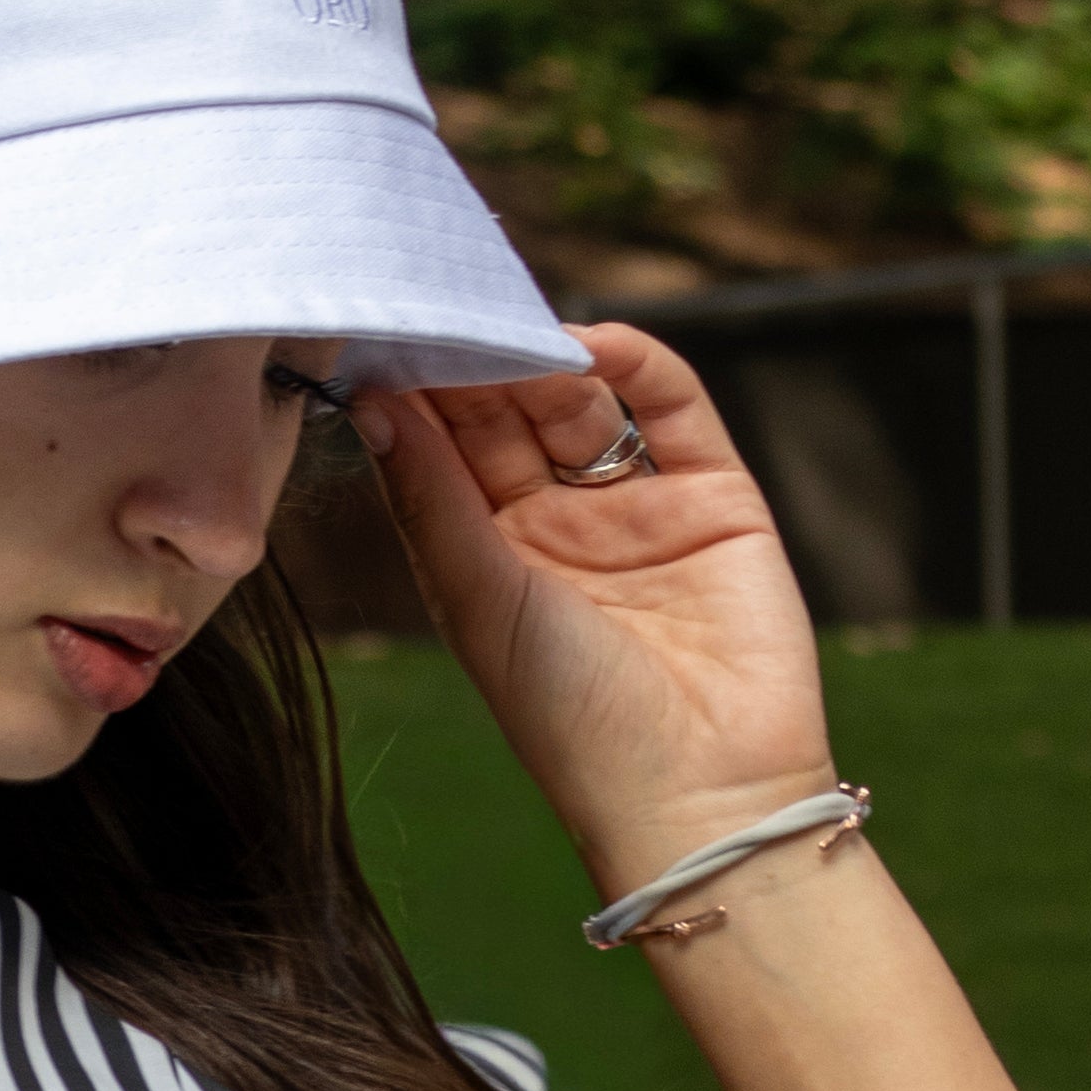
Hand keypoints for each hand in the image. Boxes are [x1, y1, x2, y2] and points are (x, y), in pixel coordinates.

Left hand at [352, 324, 835, 897]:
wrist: (702, 794)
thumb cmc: (573, 723)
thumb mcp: (481, 602)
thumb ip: (432, 496)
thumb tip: (374, 400)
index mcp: (489, 563)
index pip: (443, 454)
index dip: (414, 393)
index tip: (380, 328)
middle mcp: (560, 532)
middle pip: (508, 417)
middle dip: (475, 359)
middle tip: (439, 296)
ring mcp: (638, 511)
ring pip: (583, 403)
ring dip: (544, 357)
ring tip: (505, 315)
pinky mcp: (715, 498)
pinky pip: (673, 407)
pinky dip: (637, 362)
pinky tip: (590, 341)